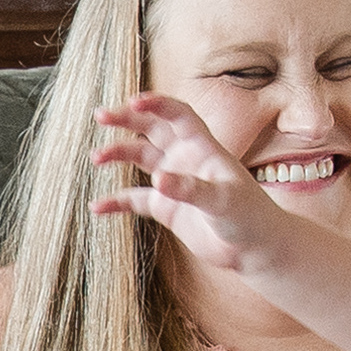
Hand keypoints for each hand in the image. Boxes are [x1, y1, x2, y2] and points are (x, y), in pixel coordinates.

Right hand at [89, 93, 301, 272]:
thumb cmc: (249, 216)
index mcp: (202, 147)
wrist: (254, 248)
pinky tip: (97, 207)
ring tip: (96, 158)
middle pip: (151, 129)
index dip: (157, 104)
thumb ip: (190, 189)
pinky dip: (116, 202)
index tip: (133, 101)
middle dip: (126, 120)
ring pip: (139, 158)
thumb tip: (158, 180)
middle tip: (101, 116)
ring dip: (118, 154)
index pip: (178, 115)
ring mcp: (173, 183)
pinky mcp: (166, 208)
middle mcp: (184, 159)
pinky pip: (135, 200)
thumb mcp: (222, 200)